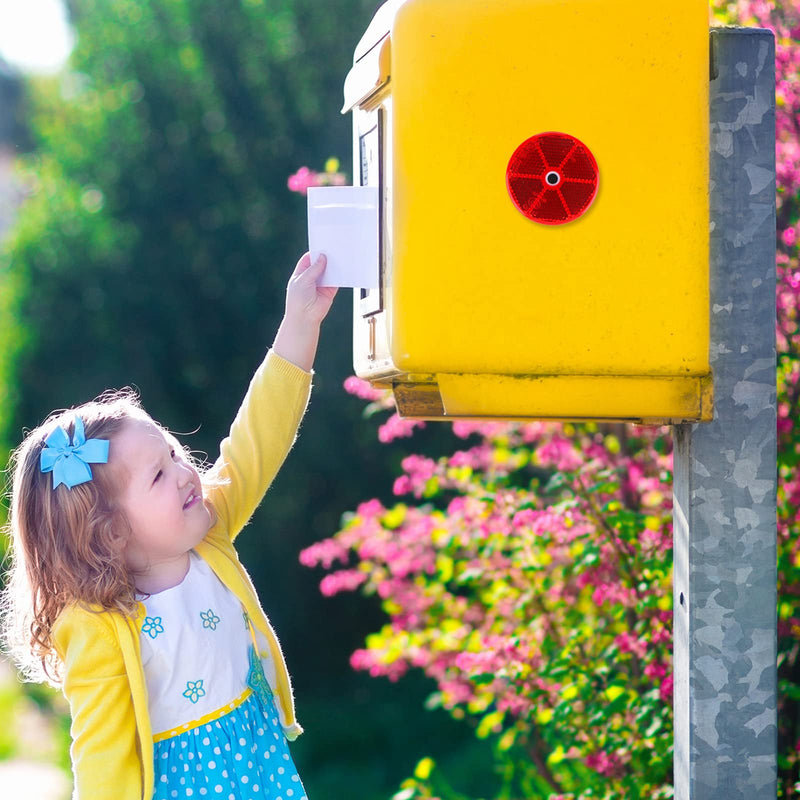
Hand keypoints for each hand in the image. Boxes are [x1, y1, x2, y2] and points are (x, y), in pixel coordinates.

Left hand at [273, 252, 337, 370]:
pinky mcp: (330, 291)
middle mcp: (311, 278)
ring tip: (342, 254)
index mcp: (301, 273)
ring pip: (330, 271)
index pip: (308, 258)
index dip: (315, 251)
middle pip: (321, 263)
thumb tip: (323, 257)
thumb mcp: (303, 280)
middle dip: (327, 256)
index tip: (323, 243)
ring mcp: (321, 284)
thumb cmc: (298, 299)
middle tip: (335, 247)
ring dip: (335, 265)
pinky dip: (341, 275)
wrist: (305, 318)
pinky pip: (337, 281)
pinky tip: (346, 267)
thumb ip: (314, 268)